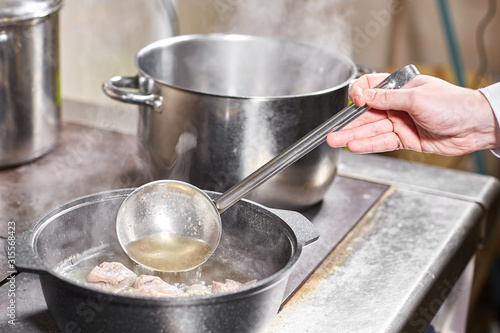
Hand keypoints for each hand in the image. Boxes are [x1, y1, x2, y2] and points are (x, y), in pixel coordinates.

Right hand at [326, 73, 499, 155]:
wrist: (474, 126)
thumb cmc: (452, 105)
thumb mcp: (416, 97)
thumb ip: (387, 99)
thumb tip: (364, 96)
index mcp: (400, 88)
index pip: (371, 88)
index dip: (359, 94)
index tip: (354, 101)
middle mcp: (397, 105)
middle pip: (366, 114)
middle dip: (348, 123)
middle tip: (332, 132)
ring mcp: (400, 123)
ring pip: (371, 130)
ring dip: (353, 136)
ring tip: (335, 141)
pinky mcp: (405, 139)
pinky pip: (382, 142)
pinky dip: (368, 145)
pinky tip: (354, 146)